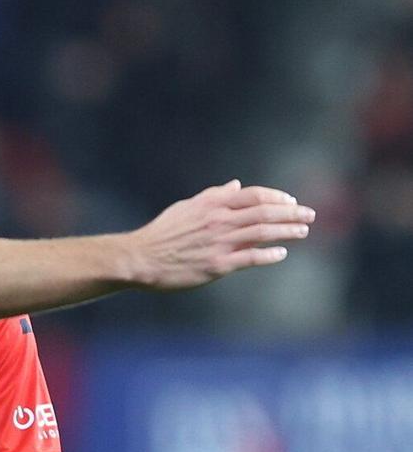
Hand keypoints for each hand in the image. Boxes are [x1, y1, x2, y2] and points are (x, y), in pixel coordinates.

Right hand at [130, 181, 313, 288]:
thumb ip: (213, 196)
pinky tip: (282, 254)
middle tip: (309, 215)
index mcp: (214, 205)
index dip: (277, 198)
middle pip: (265, 213)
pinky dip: (268, 255)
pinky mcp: (217, 265)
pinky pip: (250, 258)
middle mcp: (220, 221)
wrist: (142, 258)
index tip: (290, 202)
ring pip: (262, 233)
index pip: (254, 196)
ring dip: (286, 231)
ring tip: (303, 232)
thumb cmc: (162, 233)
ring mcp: (220, 243)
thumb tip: (235, 186)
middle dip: (291, 213)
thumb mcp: (186, 207)